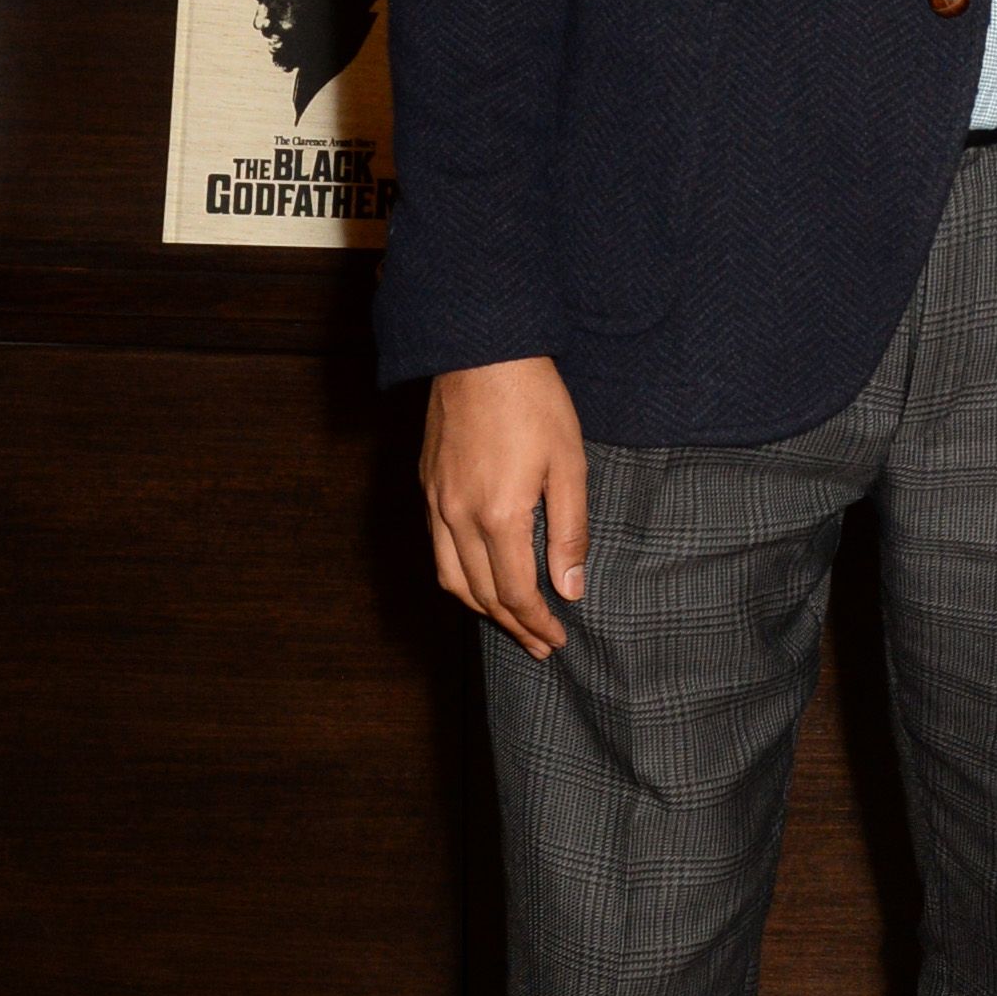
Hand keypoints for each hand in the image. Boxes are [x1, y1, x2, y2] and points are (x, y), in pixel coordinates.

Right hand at [422, 358, 589, 659]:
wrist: (480, 350)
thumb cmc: (533, 402)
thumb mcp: (569, 464)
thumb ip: (569, 531)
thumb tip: (570, 588)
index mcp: (498, 515)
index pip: (516, 593)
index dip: (537, 624)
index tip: (558, 639)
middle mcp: (458, 516)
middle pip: (481, 595)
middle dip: (513, 626)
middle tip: (540, 645)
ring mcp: (436, 501)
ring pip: (450, 578)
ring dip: (481, 608)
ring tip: (510, 622)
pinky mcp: (427, 484)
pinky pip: (437, 548)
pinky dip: (459, 575)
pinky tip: (480, 575)